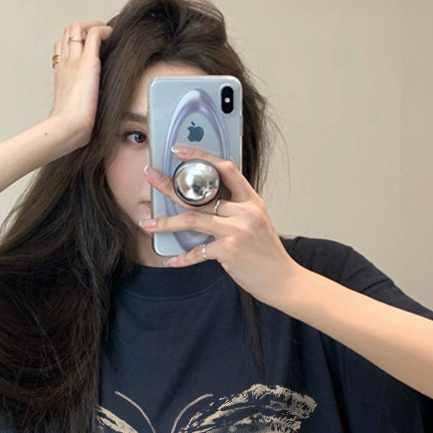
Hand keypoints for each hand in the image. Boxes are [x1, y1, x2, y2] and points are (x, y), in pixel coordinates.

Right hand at [48, 21, 113, 149]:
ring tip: (107, 34)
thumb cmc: (70, 126)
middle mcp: (65, 63)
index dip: (75, 41)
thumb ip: (78, 102)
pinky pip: (94, 35)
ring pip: (77, 27)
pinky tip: (113, 37)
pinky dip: (104, 31)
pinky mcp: (87, 64)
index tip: (89, 46)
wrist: (67, 128)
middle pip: (68, 32)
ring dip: (93, 26)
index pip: (62, 46)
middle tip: (100, 36)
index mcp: (61, 73)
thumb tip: (88, 111)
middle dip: (85, 28)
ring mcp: (74, 61)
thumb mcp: (72, 109)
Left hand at [140, 145, 305, 307]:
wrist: (283, 280)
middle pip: (200, 195)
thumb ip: (237, 211)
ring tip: (148, 223)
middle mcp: (244, 211)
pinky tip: (171, 260)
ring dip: (166, 222)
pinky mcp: (229, 250)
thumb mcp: (258, 223)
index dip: (202, 157)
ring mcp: (236, 230)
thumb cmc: (268, 255)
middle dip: (170, 186)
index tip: (181, 151)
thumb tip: (209, 206)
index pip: (226, 169)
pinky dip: (182, 258)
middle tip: (151, 178)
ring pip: (192, 219)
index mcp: (251, 201)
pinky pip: (197, 251)